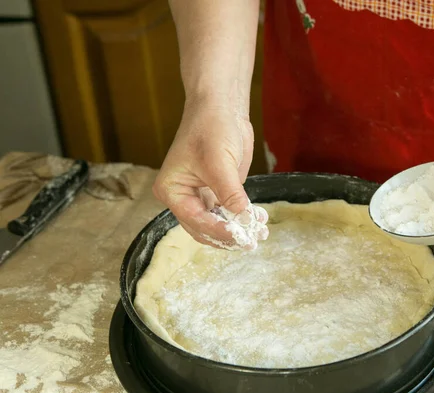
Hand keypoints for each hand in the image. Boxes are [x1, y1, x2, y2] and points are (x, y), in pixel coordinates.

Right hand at [153, 98, 259, 247]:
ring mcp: (201, 195)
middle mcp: (183, 196)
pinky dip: (242, 218)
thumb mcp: (218, 162)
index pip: (195, 220)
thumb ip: (229, 192)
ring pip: (217, 223)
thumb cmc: (211, 128)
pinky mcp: (218, 191)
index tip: (239, 237)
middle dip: (227, 235)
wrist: (222, 108)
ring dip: (237, 229)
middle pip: (204, 228)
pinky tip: (259, 219)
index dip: (218, 231)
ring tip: (259, 232)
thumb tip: (242, 217)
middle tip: (250, 241)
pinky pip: (228, 212)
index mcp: (171, 190)